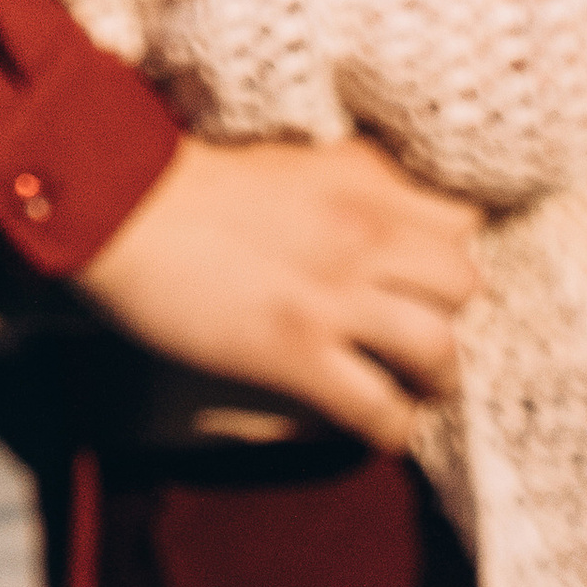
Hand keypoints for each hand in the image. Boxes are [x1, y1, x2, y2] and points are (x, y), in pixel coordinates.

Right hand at [79, 135, 482, 450]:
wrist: (122, 202)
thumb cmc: (195, 184)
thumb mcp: (298, 159)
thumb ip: (357, 179)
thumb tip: (395, 207)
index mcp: (363, 181)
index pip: (463, 221)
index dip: (451, 258)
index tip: (431, 282)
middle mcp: (363, 234)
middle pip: (464, 286)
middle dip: (453, 319)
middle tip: (424, 342)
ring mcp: (333, 296)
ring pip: (438, 350)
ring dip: (434, 382)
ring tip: (412, 391)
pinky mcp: (297, 351)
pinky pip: (379, 407)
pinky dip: (389, 427)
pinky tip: (375, 426)